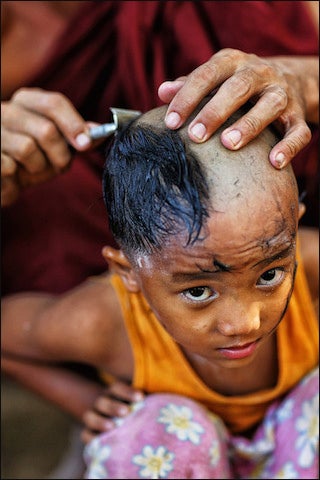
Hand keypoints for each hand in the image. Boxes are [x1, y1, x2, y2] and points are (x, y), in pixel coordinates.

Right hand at [1, 87, 93, 205]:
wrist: (2, 180)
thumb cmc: (30, 160)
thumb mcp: (56, 146)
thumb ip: (76, 136)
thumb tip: (99, 132)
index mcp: (27, 101)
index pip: (54, 103)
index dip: (74, 124)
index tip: (85, 144)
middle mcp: (6, 110)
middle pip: (46, 129)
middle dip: (60, 155)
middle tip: (61, 166)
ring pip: (27, 148)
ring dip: (38, 168)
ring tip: (32, 170)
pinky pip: (9, 167)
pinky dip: (18, 178)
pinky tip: (14, 178)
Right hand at [81, 380, 143, 443]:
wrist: (115, 420)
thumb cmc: (134, 410)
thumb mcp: (139, 402)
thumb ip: (147, 400)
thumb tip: (165, 401)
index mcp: (114, 392)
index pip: (117, 387)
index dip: (127, 391)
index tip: (140, 397)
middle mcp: (101, 402)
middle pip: (103, 401)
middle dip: (114, 406)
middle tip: (126, 412)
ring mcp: (92, 416)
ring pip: (90, 416)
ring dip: (101, 421)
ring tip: (113, 427)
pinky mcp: (88, 432)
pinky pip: (85, 434)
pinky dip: (91, 437)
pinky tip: (101, 441)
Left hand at [159, 49, 317, 168]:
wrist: (289, 78)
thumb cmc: (238, 84)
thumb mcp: (216, 78)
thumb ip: (190, 85)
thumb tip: (162, 92)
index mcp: (233, 63)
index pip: (207, 75)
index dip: (187, 98)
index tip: (171, 123)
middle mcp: (259, 73)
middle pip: (238, 87)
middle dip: (215, 112)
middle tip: (196, 136)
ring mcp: (282, 93)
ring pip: (269, 106)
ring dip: (249, 124)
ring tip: (229, 144)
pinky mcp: (298, 115)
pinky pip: (298, 131)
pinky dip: (289, 146)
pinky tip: (274, 162)